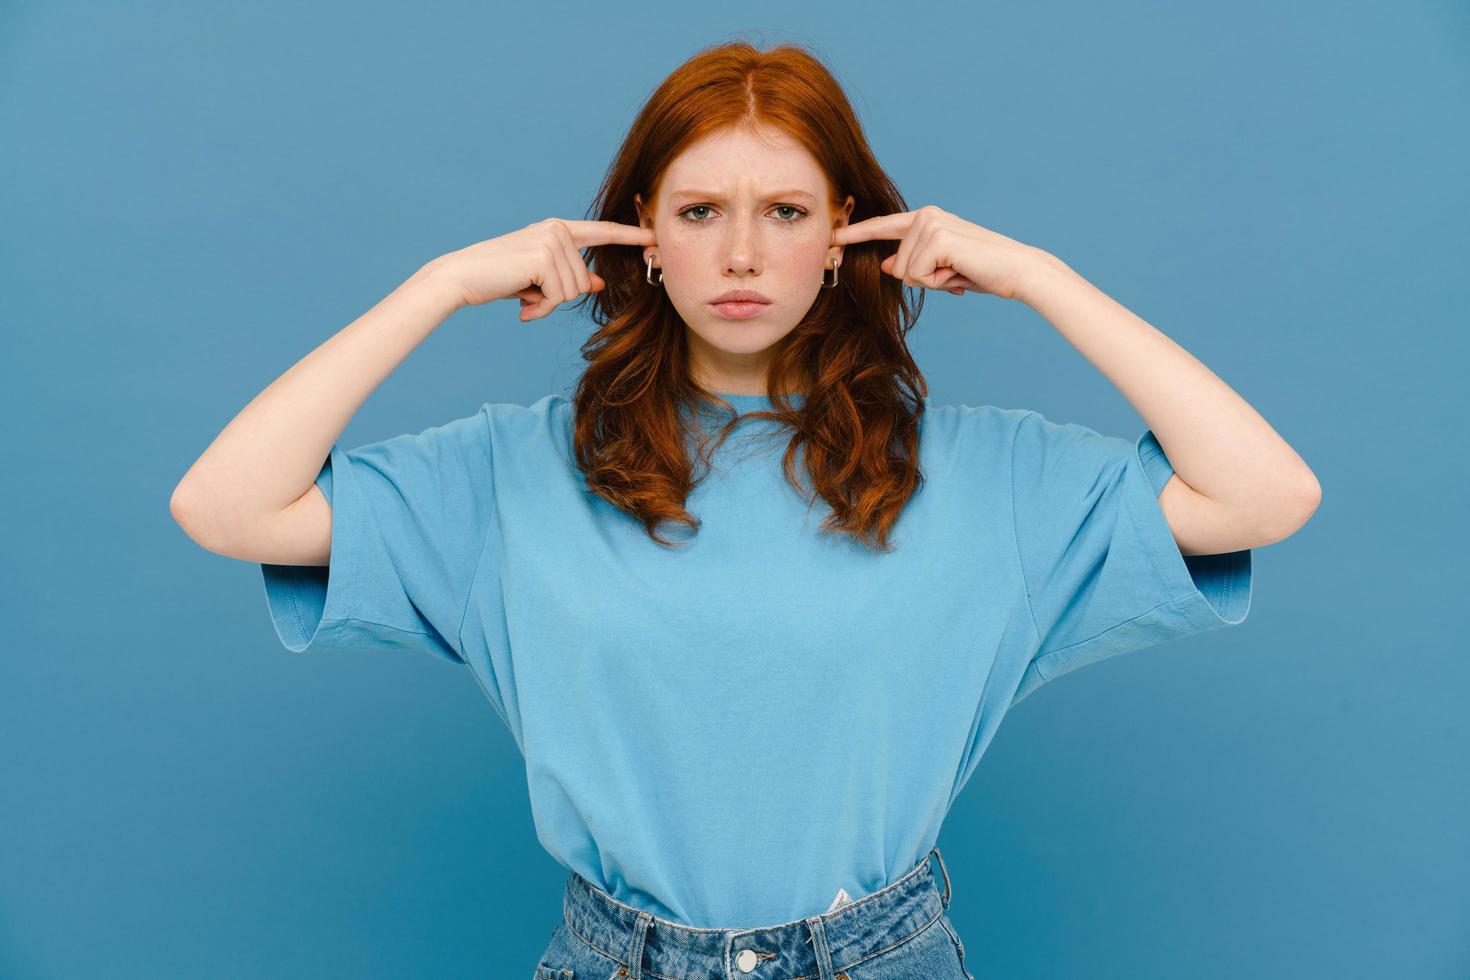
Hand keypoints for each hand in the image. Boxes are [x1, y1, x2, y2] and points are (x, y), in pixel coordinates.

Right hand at [433, 218, 656, 319]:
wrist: (463, 277)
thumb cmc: (500, 277)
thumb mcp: (540, 278)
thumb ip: (570, 276)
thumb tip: (598, 283)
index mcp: (558, 229)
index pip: (601, 232)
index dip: (629, 235)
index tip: (654, 235)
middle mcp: (558, 229)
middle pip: (585, 280)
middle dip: (559, 297)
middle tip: (531, 294)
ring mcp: (552, 241)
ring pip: (574, 291)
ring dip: (548, 302)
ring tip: (524, 295)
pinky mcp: (545, 257)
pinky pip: (560, 296)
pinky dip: (542, 306)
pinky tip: (522, 299)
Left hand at [832, 205, 1043, 301]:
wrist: (1017, 271)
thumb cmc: (982, 270)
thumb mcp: (941, 269)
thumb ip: (912, 264)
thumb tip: (886, 265)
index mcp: (926, 218)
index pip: (883, 227)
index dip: (856, 235)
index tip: (832, 238)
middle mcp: (925, 215)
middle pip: (895, 265)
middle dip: (922, 280)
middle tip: (953, 273)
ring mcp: (931, 224)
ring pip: (906, 273)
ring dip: (933, 282)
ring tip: (959, 271)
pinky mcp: (937, 238)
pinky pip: (918, 276)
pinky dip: (938, 283)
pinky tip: (959, 273)